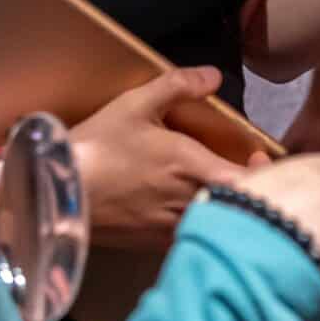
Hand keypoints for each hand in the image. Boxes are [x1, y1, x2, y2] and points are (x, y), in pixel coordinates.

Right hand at [70, 67, 247, 250]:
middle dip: (245, 189)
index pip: (246, 181)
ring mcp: (171, 228)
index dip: (262, 173)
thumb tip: (214, 75)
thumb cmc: (97, 147)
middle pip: (236, 205)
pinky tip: (184, 209)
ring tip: (217, 190)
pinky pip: (189, 236)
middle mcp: (188, 202)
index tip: (256, 158)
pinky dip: (196, 224)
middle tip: (244, 172)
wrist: (57, 194)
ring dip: (222, 208)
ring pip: (214, 222)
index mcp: (191, 167)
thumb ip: (179, 84)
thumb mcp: (135, 104)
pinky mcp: (153, 244)